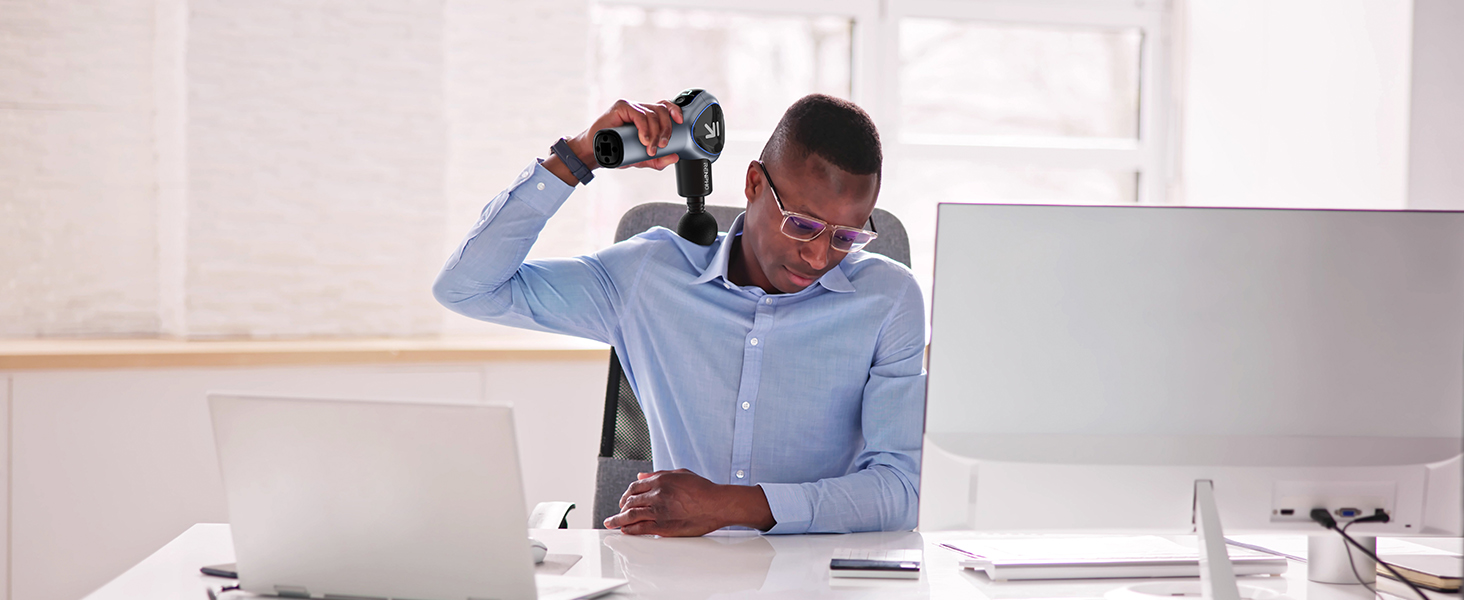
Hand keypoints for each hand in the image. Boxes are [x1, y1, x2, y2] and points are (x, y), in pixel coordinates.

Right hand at [545, 99, 683, 185]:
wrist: (595, 152)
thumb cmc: (615, 151)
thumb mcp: (641, 159)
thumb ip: (657, 160)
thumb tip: (674, 157)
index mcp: (647, 117)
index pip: (665, 108)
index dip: (675, 111)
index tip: (681, 123)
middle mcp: (640, 109)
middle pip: (662, 110)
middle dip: (667, 129)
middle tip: (663, 145)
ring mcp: (631, 107)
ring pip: (652, 114)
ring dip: (655, 133)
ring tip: (650, 148)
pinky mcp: (621, 107)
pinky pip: (639, 115)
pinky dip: (645, 128)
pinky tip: (644, 140)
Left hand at [602, 469, 774, 535]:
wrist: (717, 504)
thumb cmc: (703, 489)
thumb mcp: (680, 474)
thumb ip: (658, 473)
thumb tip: (640, 476)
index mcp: (660, 480)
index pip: (634, 487)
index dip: (626, 495)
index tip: (623, 501)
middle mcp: (656, 494)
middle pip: (630, 501)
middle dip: (620, 508)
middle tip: (616, 514)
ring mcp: (659, 510)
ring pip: (630, 515)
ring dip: (617, 520)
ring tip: (610, 523)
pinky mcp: (663, 526)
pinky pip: (640, 528)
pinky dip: (630, 529)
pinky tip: (625, 530)